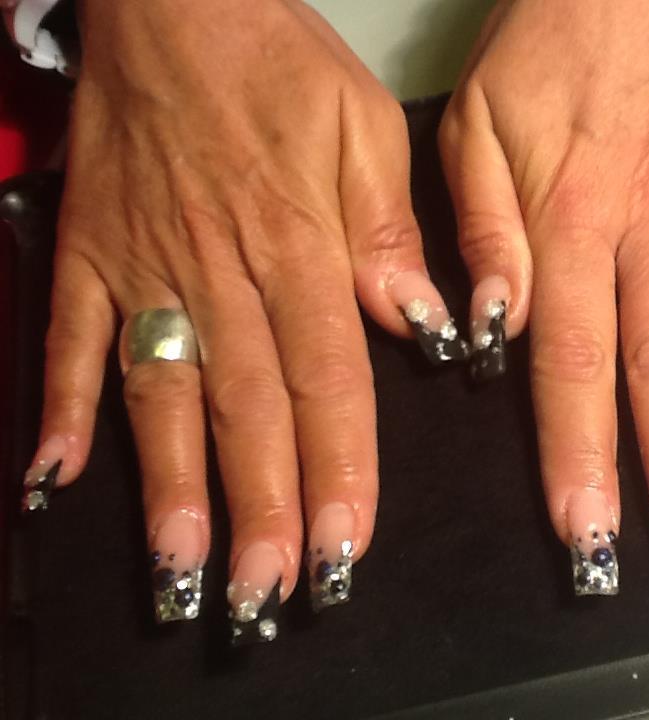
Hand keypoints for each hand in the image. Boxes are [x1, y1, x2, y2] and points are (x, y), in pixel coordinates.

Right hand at [23, 0, 464, 638]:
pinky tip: (54, 478)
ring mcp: (143, 269)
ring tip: (180, 572)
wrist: (174, 4)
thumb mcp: (364, 131)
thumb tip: (423, 325)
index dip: (338, 470)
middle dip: (260, 509)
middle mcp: (220, 272)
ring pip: (162, 394)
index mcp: (299, 246)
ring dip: (170, 488)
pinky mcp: (88, 255)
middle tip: (266, 595)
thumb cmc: (278, 65)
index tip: (343, 545)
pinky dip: (63, 408)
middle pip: (248, 409)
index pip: (328, 381)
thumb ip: (389, 236)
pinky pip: (71, 340)